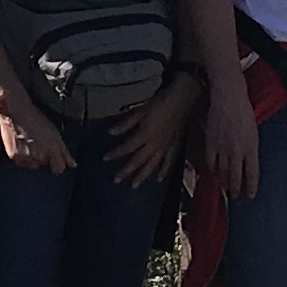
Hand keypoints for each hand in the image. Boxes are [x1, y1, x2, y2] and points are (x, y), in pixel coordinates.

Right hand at [0, 92, 69, 173]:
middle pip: (44, 165)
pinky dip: (20, 156)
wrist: (16, 111)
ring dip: (31, 158)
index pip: (59, 169)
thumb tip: (73, 165)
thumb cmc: (36, 119)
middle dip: (42, 157)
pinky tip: (20, 144)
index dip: (56, 165)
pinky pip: (20, 163)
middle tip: (38, 143)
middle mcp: (40, 156)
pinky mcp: (15, 157)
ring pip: (32, 165)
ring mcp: (27, 157)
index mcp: (53, 150)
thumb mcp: (55, 133)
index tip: (53, 160)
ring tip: (28, 143)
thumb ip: (65, 152)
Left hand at [106, 70, 198, 186]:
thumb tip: (111, 132)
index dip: (115, 154)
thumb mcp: (140, 110)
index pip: (126, 148)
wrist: (181, 100)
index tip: (105, 159)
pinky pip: (169, 162)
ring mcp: (165, 147)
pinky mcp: (175, 147)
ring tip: (134, 185)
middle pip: (137, 161)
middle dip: (126, 171)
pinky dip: (163, 171)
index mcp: (144, 135)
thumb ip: (125, 124)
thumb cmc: (160, 103)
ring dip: (142, 176)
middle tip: (117, 180)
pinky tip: (159, 179)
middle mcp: (154, 145)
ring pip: (152, 166)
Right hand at [198, 78, 259, 201]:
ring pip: (222, 173)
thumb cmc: (243, 112)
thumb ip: (250, 150)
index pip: (252, 174)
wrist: (229, 98)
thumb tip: (247, 164)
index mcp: (251, 147)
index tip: (251, 195)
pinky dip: (212, 170)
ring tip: (225, 187)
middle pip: (235, 178)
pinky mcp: (211, 143)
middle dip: (235, 189)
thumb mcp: (253, 132)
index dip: (251, 187)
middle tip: (235, 195)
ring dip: (223, 183)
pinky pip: (210, 163)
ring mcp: (223, 148)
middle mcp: (237, 151)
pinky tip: (214, 172)